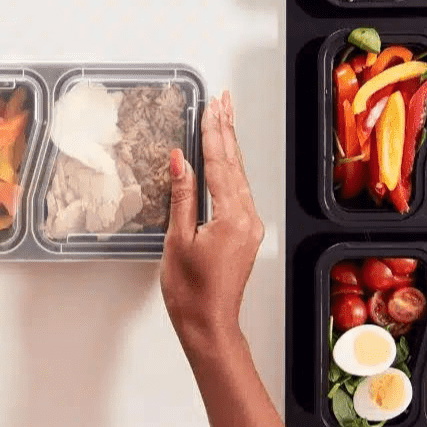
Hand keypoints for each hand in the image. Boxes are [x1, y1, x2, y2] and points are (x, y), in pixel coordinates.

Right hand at [159, 90, 263, 342]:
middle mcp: (247, 219)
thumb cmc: (190, 292)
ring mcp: (249, 226)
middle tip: (222, 101)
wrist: (208, 324)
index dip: (213, 133)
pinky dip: (230, 169)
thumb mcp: (178, 239)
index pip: (220, 165)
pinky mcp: (245, 234)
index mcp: (232, 218)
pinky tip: (224, 158)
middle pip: (235, 165)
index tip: (210, 108)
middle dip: (226, 130)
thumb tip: (181, 160)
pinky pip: (238, 192)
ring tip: (224, 119)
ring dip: (229, 146)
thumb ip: (182, 195)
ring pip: (238, 176)